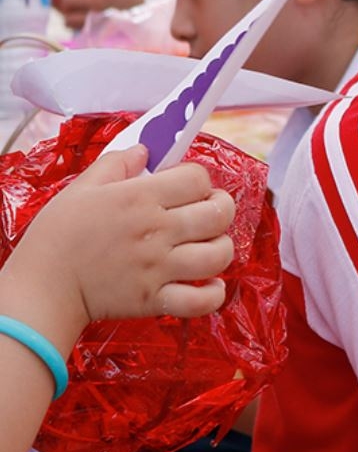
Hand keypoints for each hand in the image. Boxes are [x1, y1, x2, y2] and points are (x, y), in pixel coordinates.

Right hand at [3, 146, 235, 345]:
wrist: (42, 287)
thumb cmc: (59, 235)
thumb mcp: (83, 188)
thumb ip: (118, 163)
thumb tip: (146, 150)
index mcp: (139, 198)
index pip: (198, 179)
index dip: (199, 180)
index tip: (188, 187)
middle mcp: (156, 231)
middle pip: (218, 214)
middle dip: (221, 208)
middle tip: (207, 211)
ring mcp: (159, 268)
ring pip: (219, 254)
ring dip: (221, 247)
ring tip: (207, 245)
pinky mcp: (155, 300)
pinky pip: (202, 300)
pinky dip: (213, 293)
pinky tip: (208, 282)